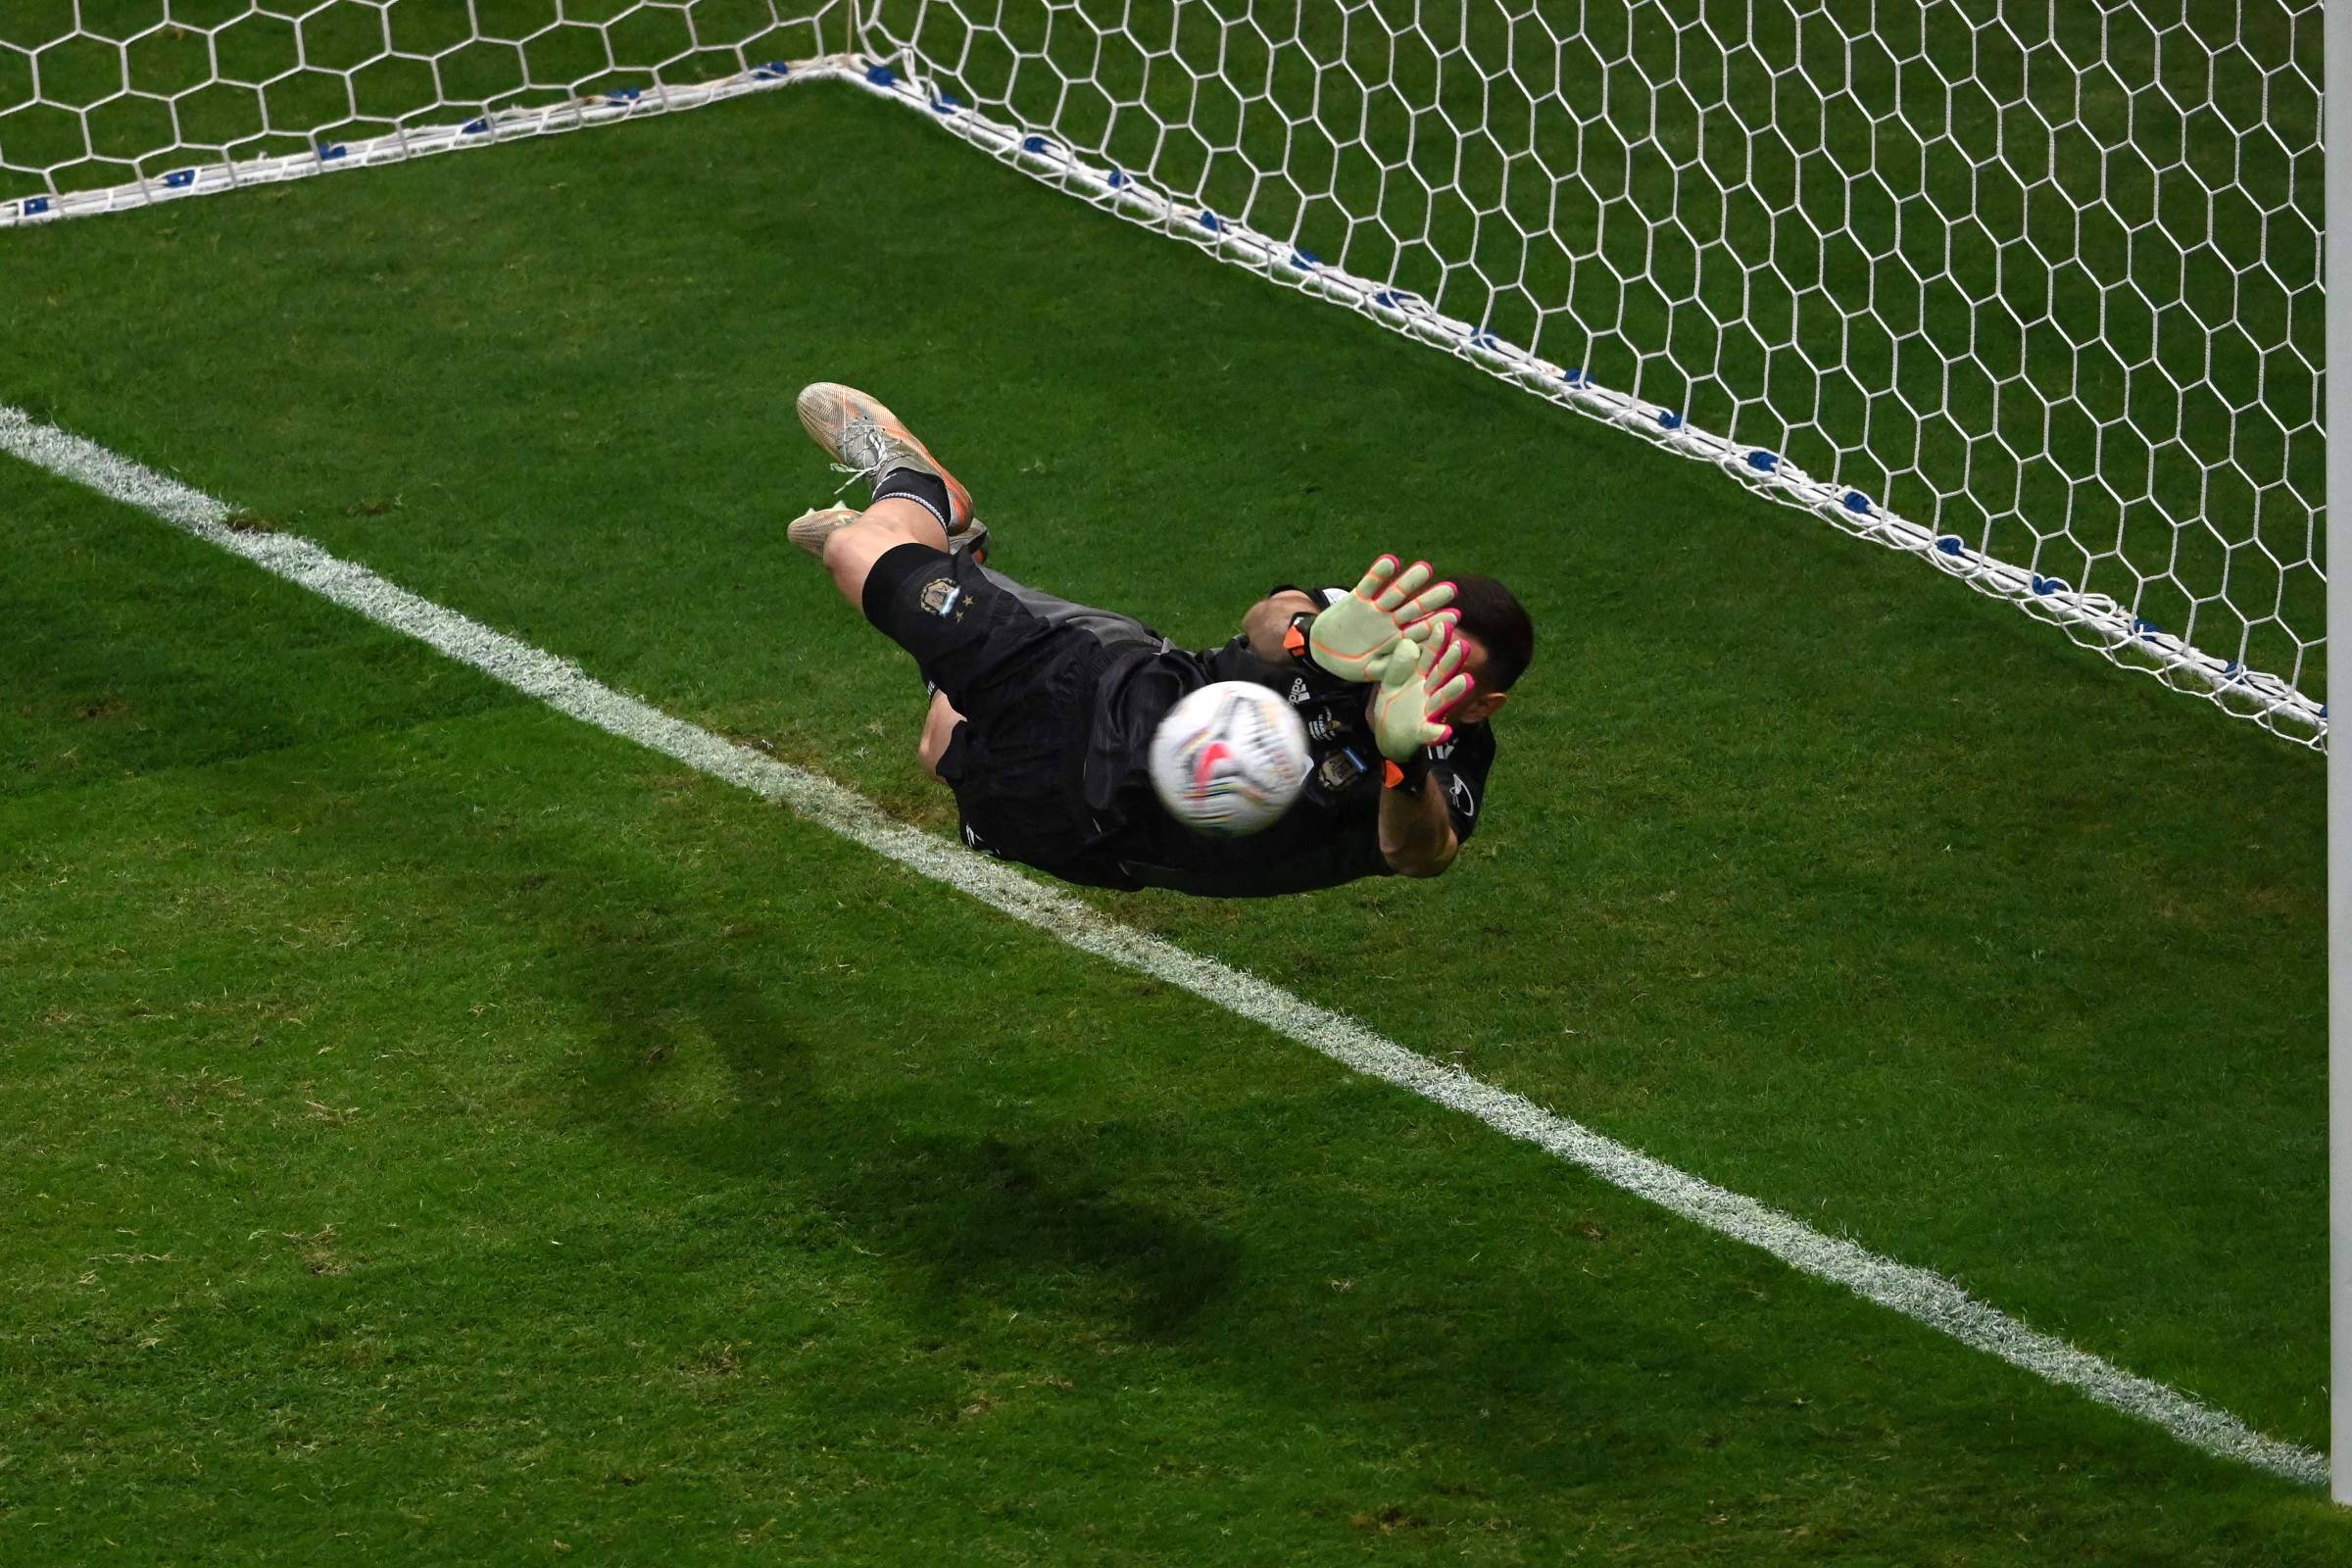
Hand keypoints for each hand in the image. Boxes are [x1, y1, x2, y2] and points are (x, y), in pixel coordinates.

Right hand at [1307, 555, 1456, 682]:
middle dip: (1431, 599)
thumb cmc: (1352, 665)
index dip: (1437, 623)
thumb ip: (1392, 665)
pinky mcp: (1358, 598)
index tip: (1454, 616)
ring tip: (1425, 569)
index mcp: (1399, 639)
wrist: (1323, 652)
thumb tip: (1412, 651)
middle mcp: (1391, 621)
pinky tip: (1391, 562)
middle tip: (1450, 590)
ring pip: (1396, 592)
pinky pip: (1369, 583)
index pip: (1422, 630)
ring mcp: (1375, 609)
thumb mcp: (1371, 670)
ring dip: (1410, 581)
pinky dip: (1379, 573)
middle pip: (1414, 608)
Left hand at [1372, 625, 1472, 762]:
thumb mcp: (1390, 680)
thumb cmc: (1394, 702)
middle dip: (1451, 661)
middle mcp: (1429, 691)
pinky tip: (1444, 731)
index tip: (1444, 624)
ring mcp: (1427, 711)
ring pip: (1441, 699)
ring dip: (1453, 691)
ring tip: (1466, 681)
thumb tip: (1409, 643)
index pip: (1429, 656)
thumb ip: (1398, 663)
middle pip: (1440, 674)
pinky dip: (1437, 732)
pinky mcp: (1421, 732)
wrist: (1387, 733)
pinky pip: (1429, 732)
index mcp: (1420, 675)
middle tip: (1462, 645)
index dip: (1436, 642)